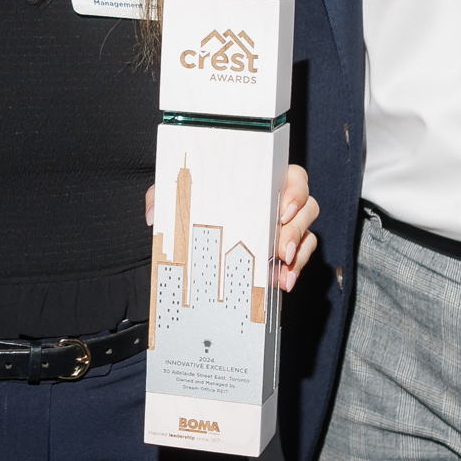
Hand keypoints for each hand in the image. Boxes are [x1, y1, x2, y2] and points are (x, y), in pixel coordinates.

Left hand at [144, 165, 320, 289]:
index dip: (294, 191)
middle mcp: (278, 203)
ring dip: (298, 256)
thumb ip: (163, 196)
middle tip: (281, 249)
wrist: (194, 239)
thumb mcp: (178, 196)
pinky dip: (292, 272)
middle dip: (296, 230)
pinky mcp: (283, 254)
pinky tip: (280, 282)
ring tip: (282, 273)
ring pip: (306, 237)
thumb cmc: (196, 205)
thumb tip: (153, 213)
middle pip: (306, 208)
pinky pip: (298, 260)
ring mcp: (284, 229)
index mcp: (260, 180)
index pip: (291, 177)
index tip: (283, 208)